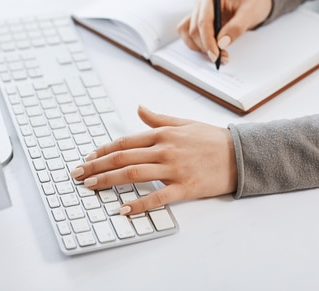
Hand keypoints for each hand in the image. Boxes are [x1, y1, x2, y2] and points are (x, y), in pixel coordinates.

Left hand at [70, 106, 236, 214]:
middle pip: (123, 157)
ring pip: (134, 174)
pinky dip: (139, 204)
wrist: (240, 154)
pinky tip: (124, 209)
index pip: (125, 141)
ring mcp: (174, 169)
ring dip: (108, 180)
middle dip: (97, 165)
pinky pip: (158, 197)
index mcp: (164, 134)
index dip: (103, 150)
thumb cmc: (212, 139)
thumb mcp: (184, 122)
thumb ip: (159, 119)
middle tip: (78, 174)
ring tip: (90, 186)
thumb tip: (139, 109)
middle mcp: (165, 149)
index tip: (88, 157)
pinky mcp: (185, 187)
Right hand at [177, 0, 271, 64]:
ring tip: (218, 55)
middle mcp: (201, 2)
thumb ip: (236, 27)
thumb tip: (221, 43)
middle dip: (206, 47)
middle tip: (222, 58)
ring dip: (200, 47)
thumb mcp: (250, 13)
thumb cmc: (253, 1)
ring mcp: (198, 12)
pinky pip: (190, 35)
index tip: (216, 55)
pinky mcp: (199, 21)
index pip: (203, 21)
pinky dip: (198, 45)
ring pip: (188, 33)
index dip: (208, 41)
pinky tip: (212, 49)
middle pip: (194, 30)